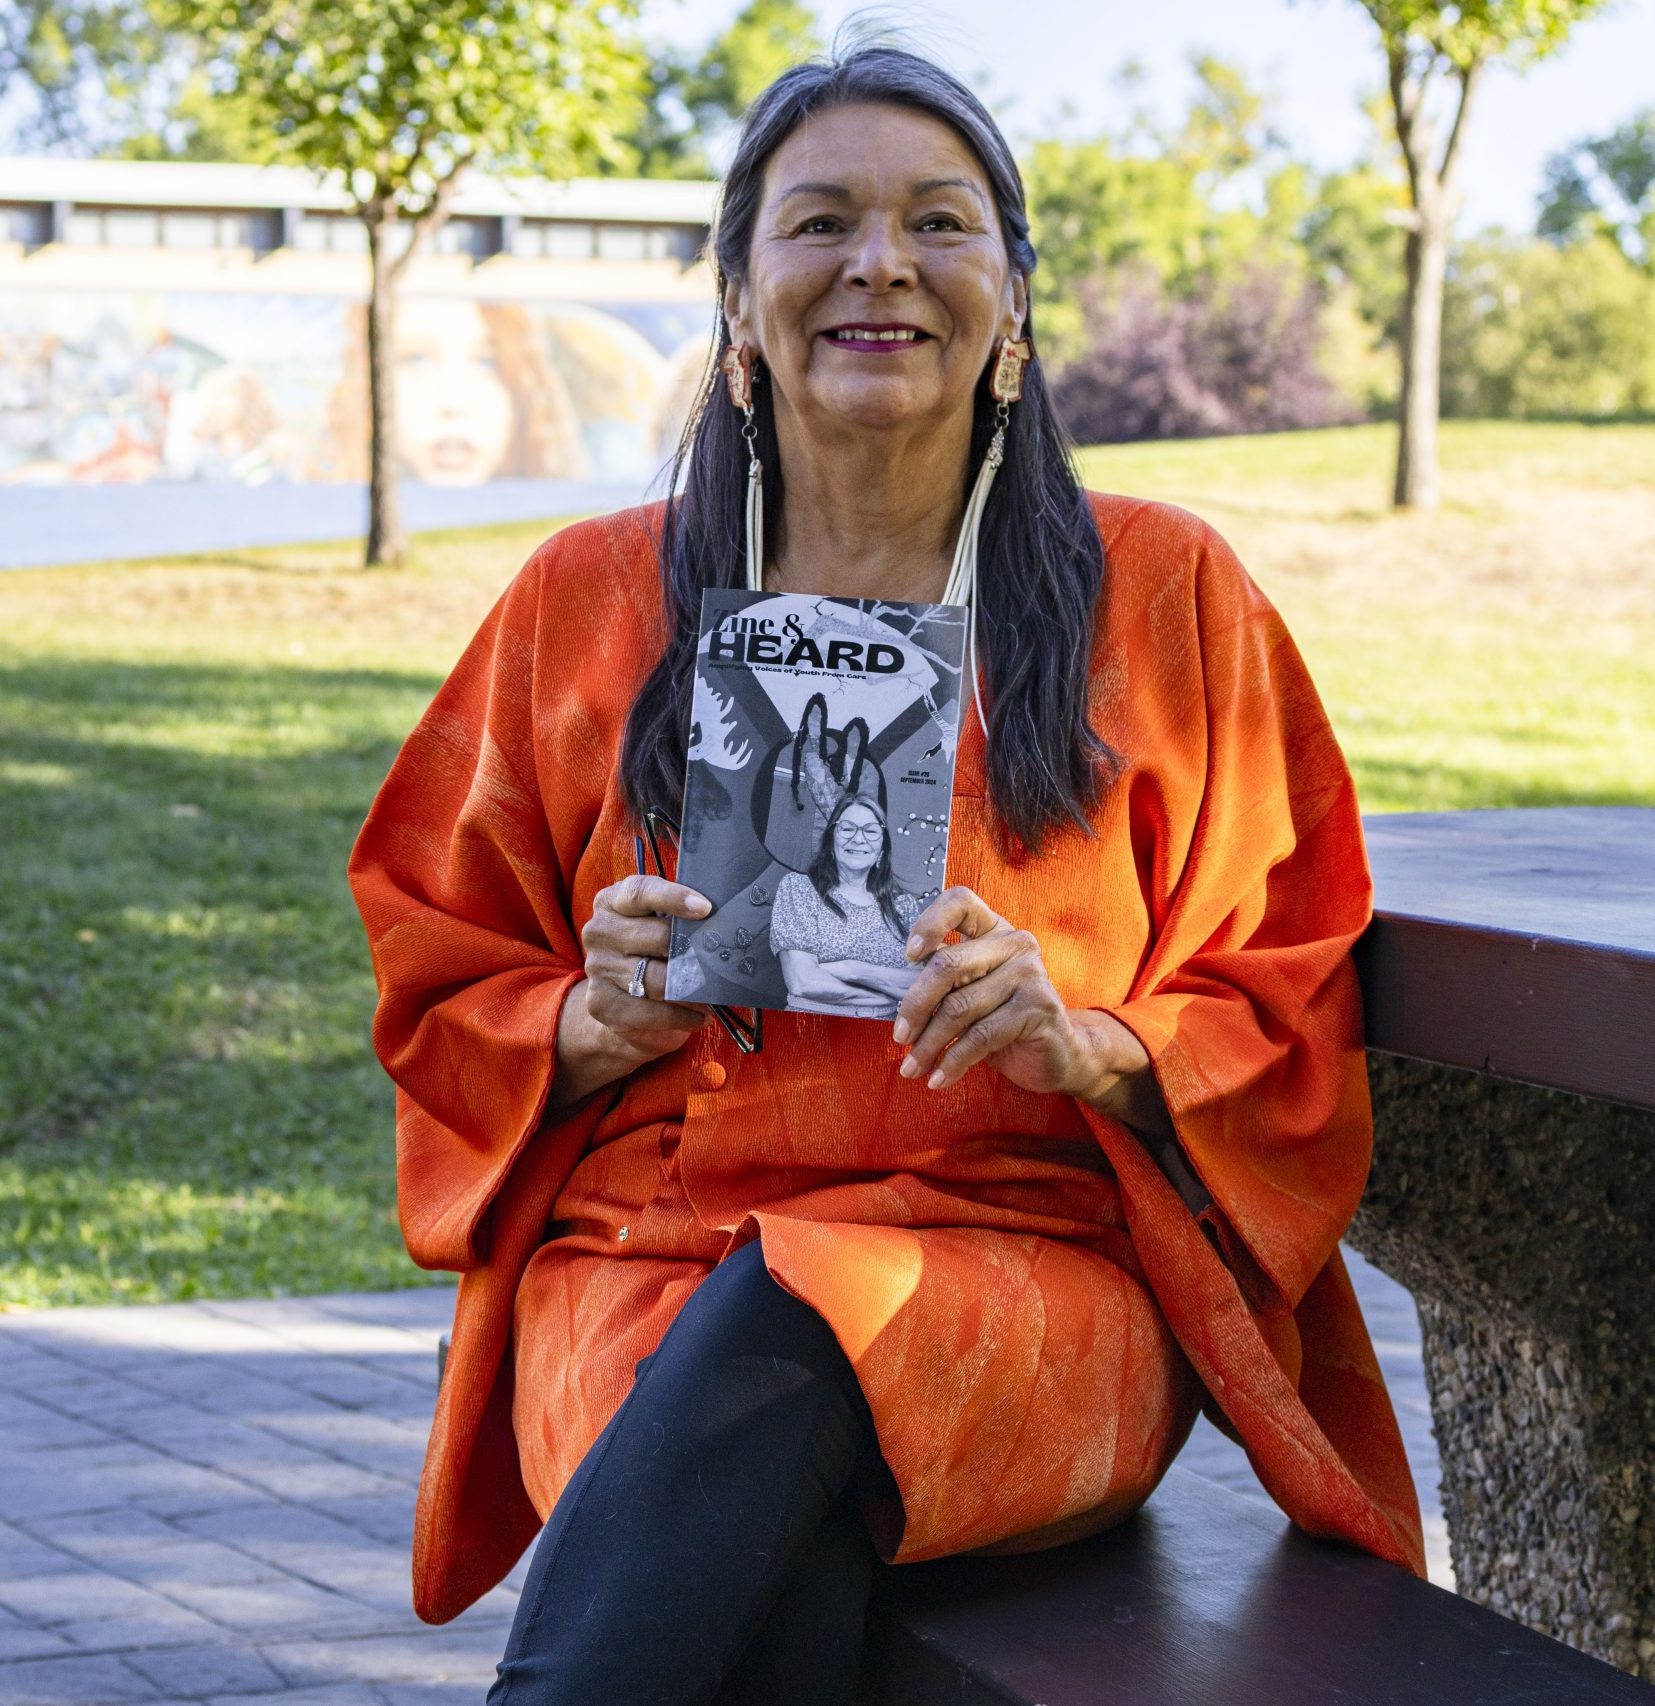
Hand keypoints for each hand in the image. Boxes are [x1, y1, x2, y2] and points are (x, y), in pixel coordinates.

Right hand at [577, 873, 717, 1067]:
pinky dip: (680, 1016)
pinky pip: (649, 1011)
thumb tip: (720, 920)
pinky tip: (698, 1016)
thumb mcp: (661, 922)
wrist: (620, 997)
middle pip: (657, 938)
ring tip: (715, 994)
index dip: (674, 898)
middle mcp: (599, 931)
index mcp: (613, 901)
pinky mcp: (601, 1002)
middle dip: (694, 951)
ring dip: (692, 989)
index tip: (705, 908)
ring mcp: (597, 967)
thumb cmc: (651, 949)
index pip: (641, 893)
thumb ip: (680, 916)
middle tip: (722, 962)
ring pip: (657, 979)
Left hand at [891, 885, 1121, 1097]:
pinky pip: (980, 1036)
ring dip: (928, 1044)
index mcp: (993, 930)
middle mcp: (1015, 944)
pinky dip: (952, 1062)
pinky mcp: (1039, 1007)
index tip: (909, 956)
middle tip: (899, 1037)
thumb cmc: (1003, 1022)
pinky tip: (939, 1078)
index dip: (929, 922)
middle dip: (915, 1006)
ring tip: (912, 1067)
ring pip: (959, 1007)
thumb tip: (896, 1003)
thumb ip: (944, 986)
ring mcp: (1030, 974)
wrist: (1059, 1055)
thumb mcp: (971, 995)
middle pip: (948, 964)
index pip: (960, 902)